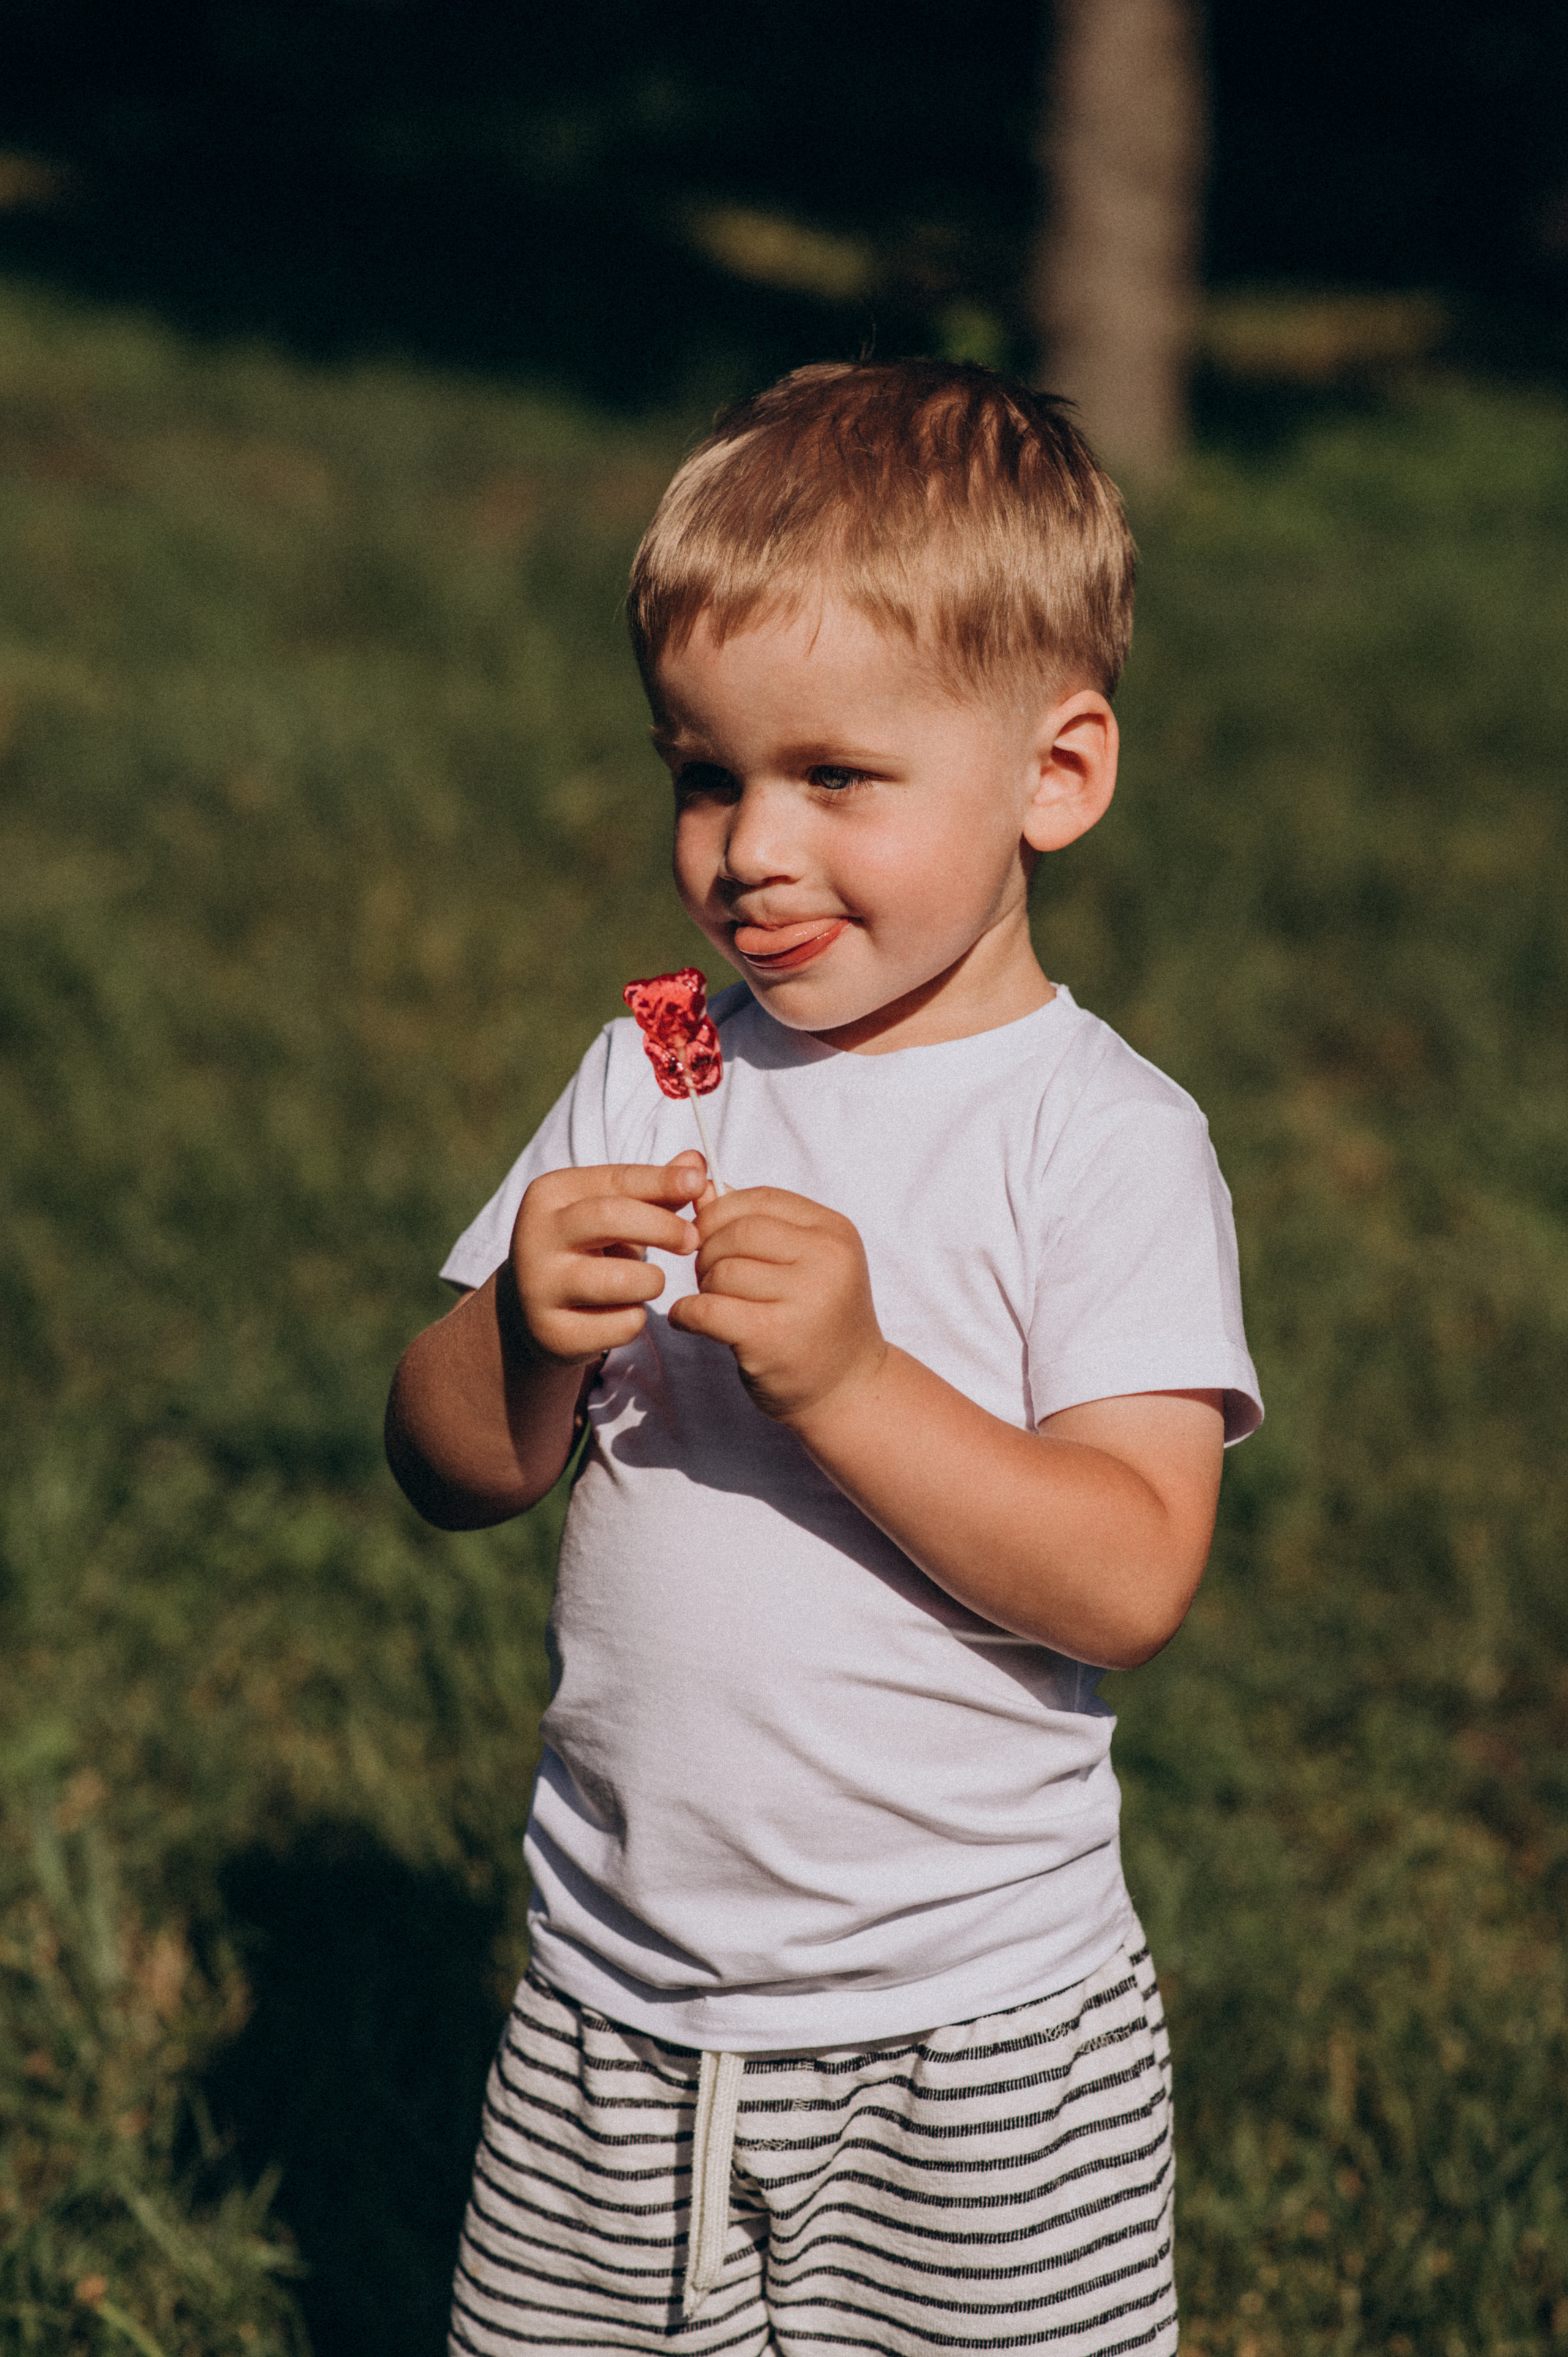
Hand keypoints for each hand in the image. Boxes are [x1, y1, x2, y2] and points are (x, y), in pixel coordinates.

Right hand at [510, 1154, 706, 1364]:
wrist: (532, 1311)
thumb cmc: (586, 1250)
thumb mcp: (612, 1214)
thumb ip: (653, 1189)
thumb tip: (696, 1162)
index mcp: (548, 1194)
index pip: (614, 1179)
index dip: (661, 1180)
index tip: (698, 1182)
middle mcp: (535, 1236)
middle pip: (611, 1218)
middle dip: (662, 1226)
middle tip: (692, 1239)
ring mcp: (539, 1287)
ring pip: (619, 1280)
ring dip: (651, 1281)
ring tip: (649, 1282)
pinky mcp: (553, 1333)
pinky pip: (620, 1324)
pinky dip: (635, 1319)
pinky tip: (621, 1313)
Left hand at [667, 1187, 886, 1425]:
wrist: (849, 1390)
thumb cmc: (817, 1322)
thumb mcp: (803, 1262)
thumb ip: (756, 1223)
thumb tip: (698, 1185)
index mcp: (835, 1232)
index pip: (761, 1199)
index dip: (721, 1213)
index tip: (710, 1237)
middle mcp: (827, 1259)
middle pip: (736, 1232)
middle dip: (708, 1251)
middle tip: (709, 1276)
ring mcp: (804, 1298)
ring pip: (721, 1271)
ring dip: (702, 1286)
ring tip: (712, 1302)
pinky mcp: (773, 1337)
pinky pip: (707, 1309)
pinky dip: (686, 1314)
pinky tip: (690, 1321)